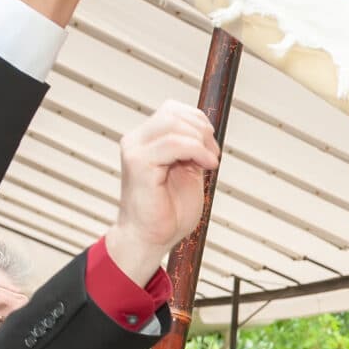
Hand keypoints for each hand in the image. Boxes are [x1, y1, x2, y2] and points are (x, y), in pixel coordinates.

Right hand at [104, 99, 220, 284]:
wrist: (150, 238)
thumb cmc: (168, 212)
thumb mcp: (186, 172)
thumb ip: (192, 150)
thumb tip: (206, 131)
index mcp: (146, 140)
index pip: (172, 110)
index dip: (197, 120)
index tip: (211, 146)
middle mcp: (136, 141)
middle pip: (173, 113)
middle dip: (202, 130)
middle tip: (213, 156)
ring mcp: (135, 151)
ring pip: (172, 124)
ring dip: (201, 141)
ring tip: (210, 162)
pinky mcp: (139, 164)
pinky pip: (172, 144)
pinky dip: (197, 150)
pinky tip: (207, 165)